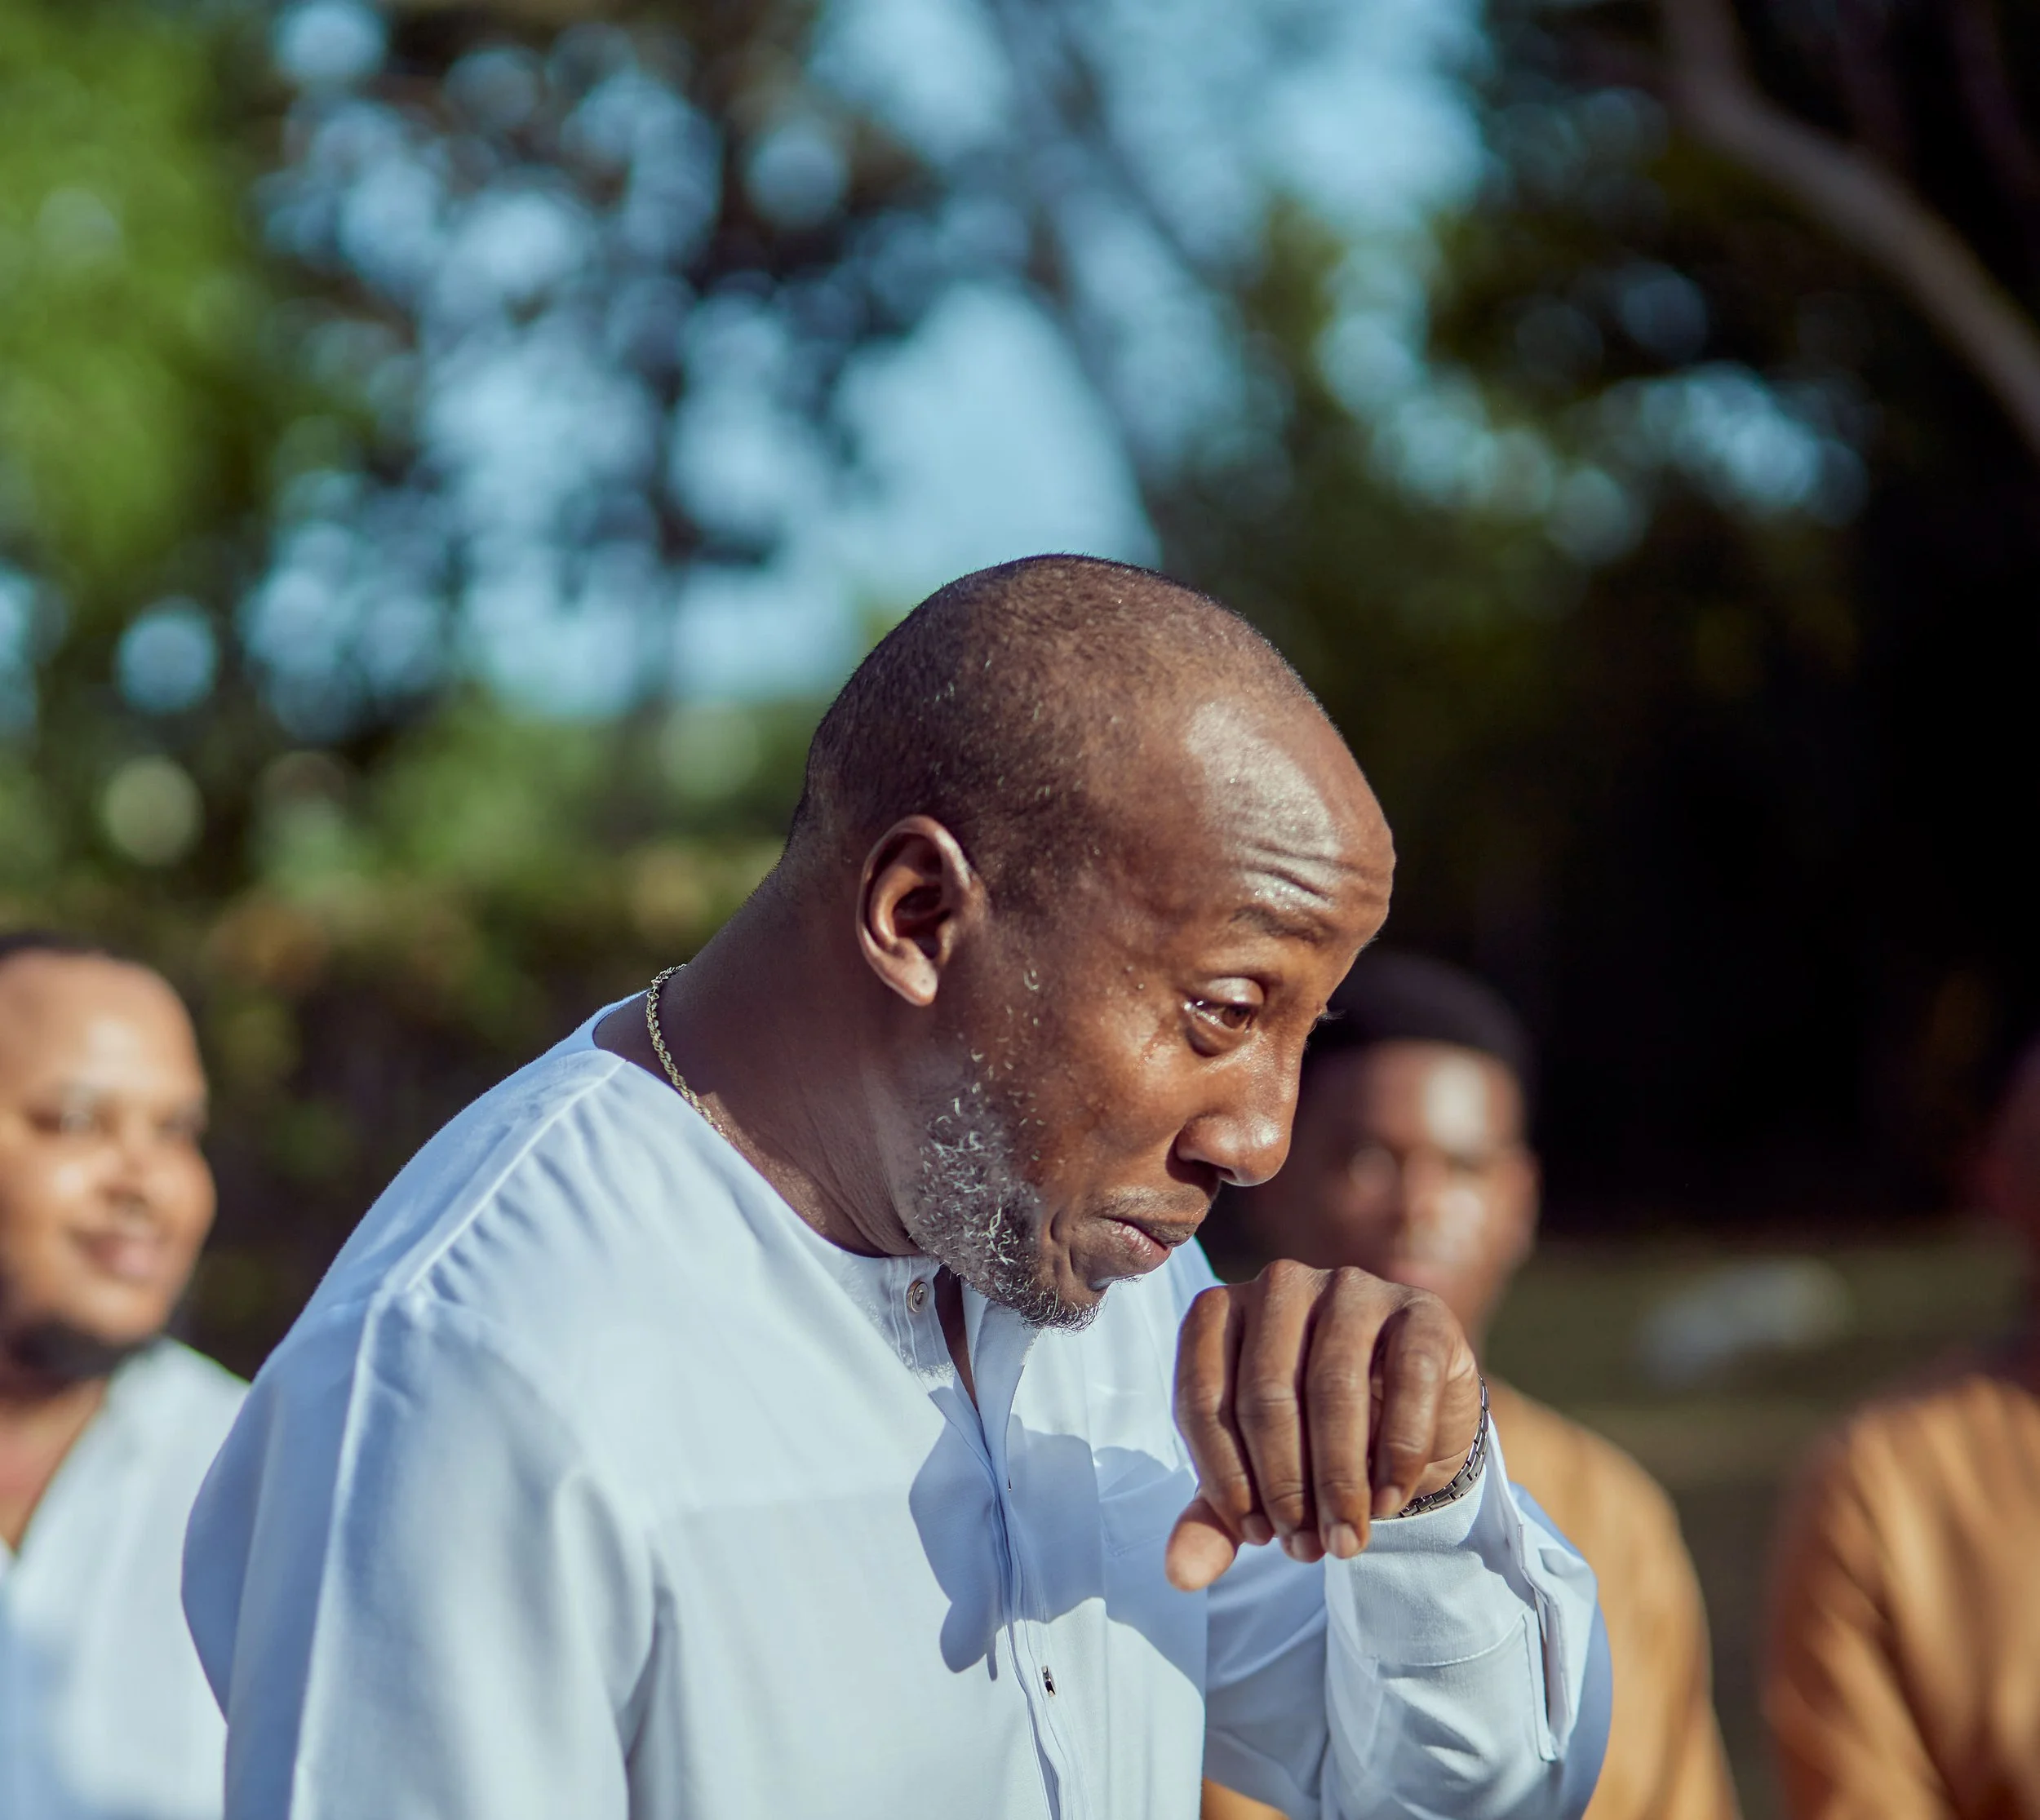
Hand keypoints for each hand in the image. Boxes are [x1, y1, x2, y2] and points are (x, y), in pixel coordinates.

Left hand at [1165, 1260, 1483, 1591]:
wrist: (1405, 1427)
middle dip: (1284, 1486)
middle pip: (1265, 1394)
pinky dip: (1396, 1452)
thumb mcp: (1257, 1478)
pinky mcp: (1418, 1311)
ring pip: (1333, 1388)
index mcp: (1222, 1312)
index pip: (1200, 1394)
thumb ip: (1216, 1518)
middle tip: (1304, 1549)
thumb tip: (1180, 1575)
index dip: (1222, 1475)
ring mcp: (1351, 1288)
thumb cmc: (1311, 1441)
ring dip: (1338, 1480)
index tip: (1252, 1534)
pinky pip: (1407, 1380)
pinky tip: (1390, 1500)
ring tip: (1344, 1539)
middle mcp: (1279, 1286)